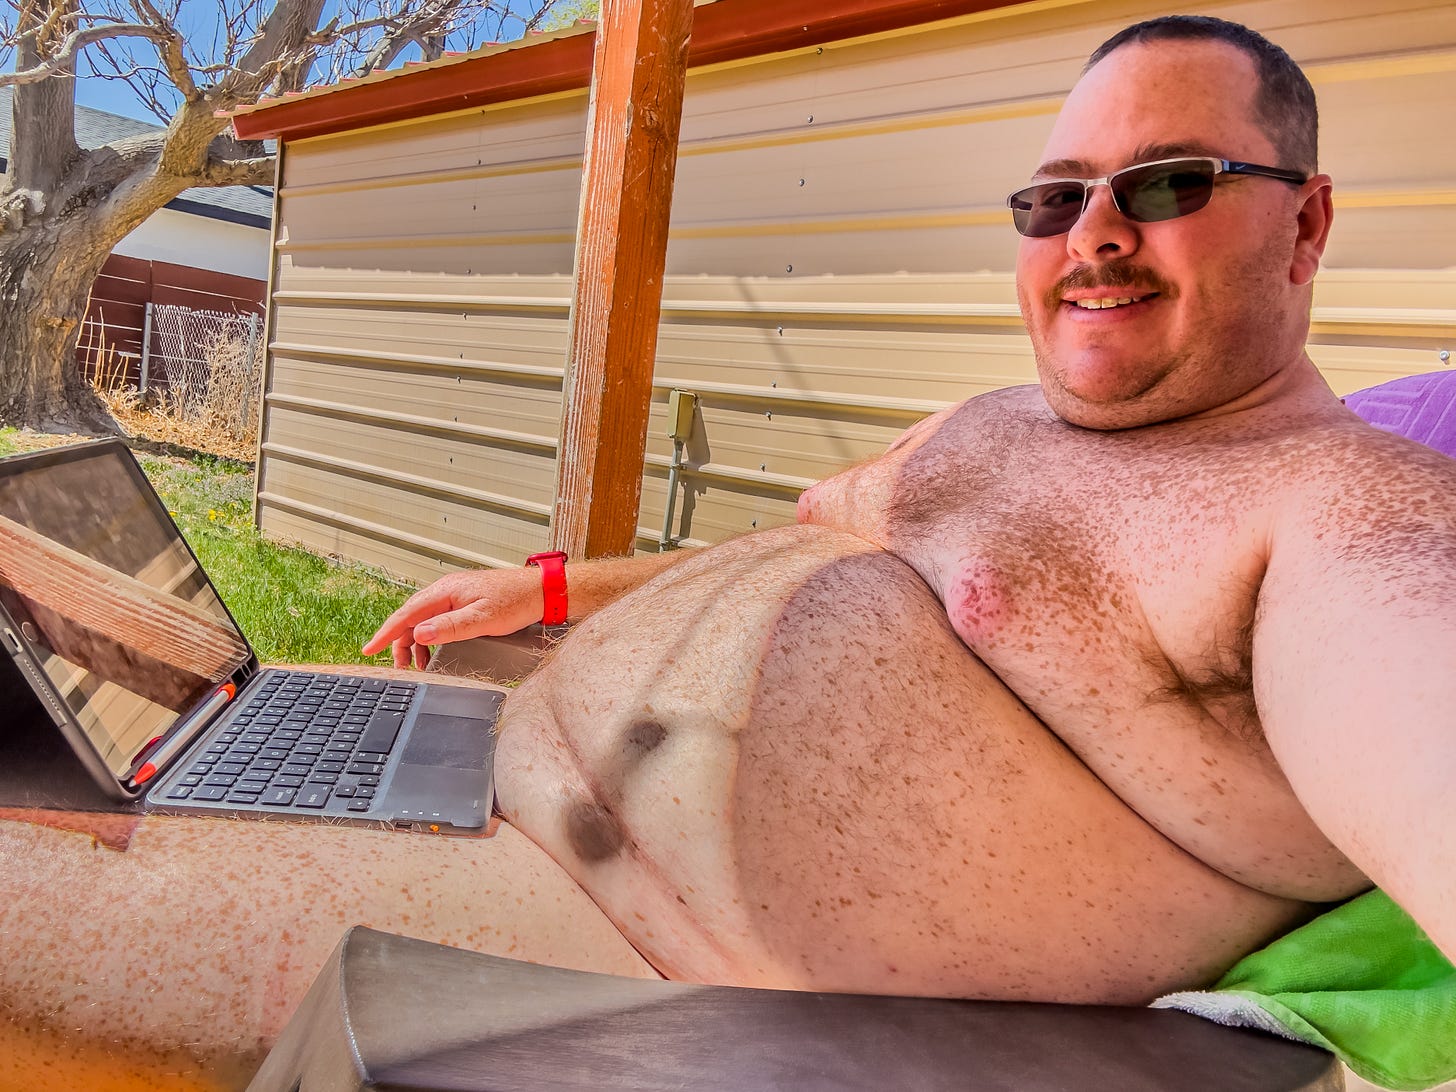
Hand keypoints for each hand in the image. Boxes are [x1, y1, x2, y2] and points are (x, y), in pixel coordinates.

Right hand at [361, 568, 543, 669]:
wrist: (540, 591)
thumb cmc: (516, 601)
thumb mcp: (482, 619)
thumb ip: (449, 627)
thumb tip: (418, 634)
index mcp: (445, 591)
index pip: (406, 614)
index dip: (386, 633)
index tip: (370, 649)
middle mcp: (445, 590)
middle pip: (410, 617)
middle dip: (397, 642)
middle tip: (396, 667)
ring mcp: (454, 595)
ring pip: (422, 619)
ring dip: (413, 642)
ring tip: (414, 664)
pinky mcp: (463, 602)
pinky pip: (435, 619)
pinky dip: (428, 637)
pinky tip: (431, 650)